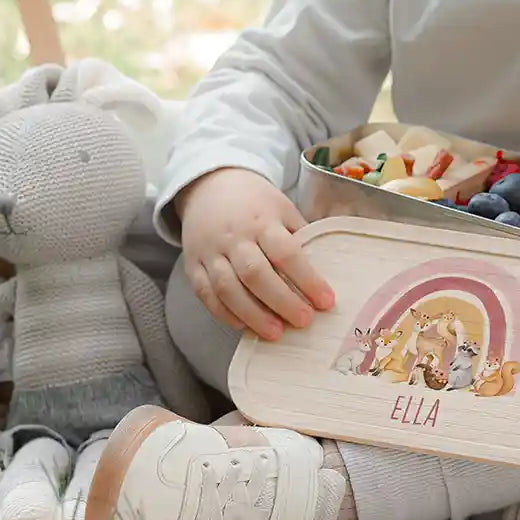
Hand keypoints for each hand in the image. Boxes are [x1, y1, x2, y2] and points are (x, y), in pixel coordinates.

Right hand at [176, 168, 334, 340]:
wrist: (210, 185)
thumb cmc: (255, 203)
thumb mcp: (282, 209)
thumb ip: (299, 238)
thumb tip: (324, 273)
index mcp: (262, 220)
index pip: (286, 253)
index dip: (307, 279)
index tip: (326, 301)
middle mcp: (234, 237)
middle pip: (256, 273)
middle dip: (282, 301)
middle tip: (303, 321)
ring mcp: (210, 252)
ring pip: (227, 288)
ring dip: (252, 314)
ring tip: (275, 333)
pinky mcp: (193, 265)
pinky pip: (205, 294)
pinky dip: (224, 314)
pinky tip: (245, 326)